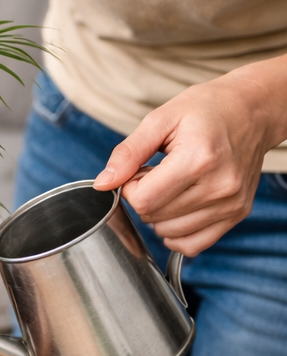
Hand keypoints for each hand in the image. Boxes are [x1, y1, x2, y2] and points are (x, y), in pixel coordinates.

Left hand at [93, 55, 286, 255]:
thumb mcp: (161, 119)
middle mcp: (219, 186)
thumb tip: (103, 183)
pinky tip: (179, 207)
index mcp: (198, 159)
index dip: (130, 187)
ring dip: (160, 214)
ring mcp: (231, 203)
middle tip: (159, 174)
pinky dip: (177, 232)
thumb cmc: (206, 110)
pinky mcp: (237, 213)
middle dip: (145, 197)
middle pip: (153, 217)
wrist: (253, 110)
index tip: (140, 171)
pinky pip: (193, 245)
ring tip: (173, 185)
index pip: (142, 200)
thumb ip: (128, 153)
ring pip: (169, 233)